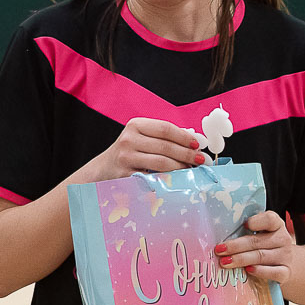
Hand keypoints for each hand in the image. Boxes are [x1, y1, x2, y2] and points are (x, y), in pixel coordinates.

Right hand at [77, 117, 201, 181]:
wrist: (104, 169)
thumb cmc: (129, 152)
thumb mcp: (141, 137)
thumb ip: (163, 137)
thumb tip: (194, 142)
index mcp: (135, 125)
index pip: (165, 129)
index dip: (184, 137)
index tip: (198, 145)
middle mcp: (129, 140)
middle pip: (166, 146)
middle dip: (187, 154)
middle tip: (201, 160)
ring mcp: (126, 158)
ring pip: (162, 163)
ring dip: (181, 167)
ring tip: (191, 169)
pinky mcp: (126, 175)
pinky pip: (153, 177)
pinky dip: (168, 179)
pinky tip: (177, 179)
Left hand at [215, 211, 294, 284]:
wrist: (291, 264)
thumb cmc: (268, 246)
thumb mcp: (263, 234)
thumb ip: (247, 232)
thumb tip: (221, 234)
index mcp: (276, 225)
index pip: (269, 219)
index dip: (257, 221)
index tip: (244, 225)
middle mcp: (282, 239)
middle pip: (257, 241)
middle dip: (236, 246)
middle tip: (220, 250)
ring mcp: (285, 256)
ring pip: (261, 256)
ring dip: (241, 259)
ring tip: (225, 262)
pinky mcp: (286, 272)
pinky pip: (273, 272)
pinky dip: (260, 271)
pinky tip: (248, 270)